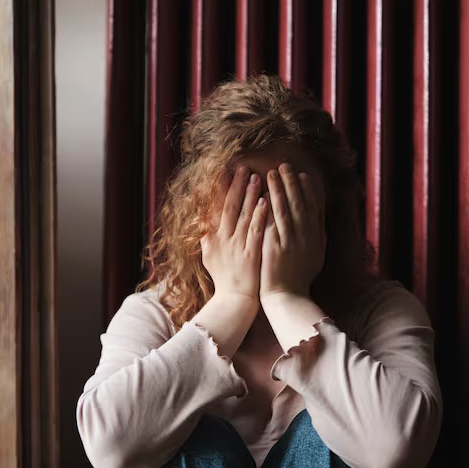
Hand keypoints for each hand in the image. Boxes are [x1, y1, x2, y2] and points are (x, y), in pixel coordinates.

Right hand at [200, 165, 268, 302]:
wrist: (234, 300)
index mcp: (213, 238)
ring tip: (256, 177)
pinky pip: (255, 231)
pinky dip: (258, 215)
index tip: (226, 172)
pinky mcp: (250, 254)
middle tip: (243, 167)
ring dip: (249, 195)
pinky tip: (265, 202)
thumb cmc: (224, 278)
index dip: (221, 189)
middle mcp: (223, 239)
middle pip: (229, 207)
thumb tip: (204, 220)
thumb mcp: (209, 256)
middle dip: (236, 186)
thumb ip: (207, 237)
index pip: (216, 208)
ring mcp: (237, 247)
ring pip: (243, 215)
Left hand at [260, 163, 325, 299]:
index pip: (314, 208)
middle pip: (301, 203)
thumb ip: (317, 240)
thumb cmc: (298, 279)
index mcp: (316, 238)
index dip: (308, 190)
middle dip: (293, 183)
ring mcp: (292, 240)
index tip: (303, 176)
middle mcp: (307, 236)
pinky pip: (273, 220)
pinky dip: (269, 205)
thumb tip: (321, 226)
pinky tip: (262, 193)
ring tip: (272, 172)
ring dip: (280, 188)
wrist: (287, 297)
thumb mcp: (315, 258)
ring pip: (287, 208)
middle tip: (285, 166)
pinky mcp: (277, 246)